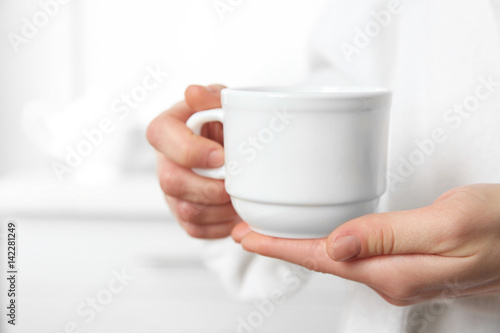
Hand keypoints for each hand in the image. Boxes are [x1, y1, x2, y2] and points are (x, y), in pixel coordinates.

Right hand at [147, 84, 241, 237]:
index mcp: (167, 129)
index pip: (161, 135)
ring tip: (241, 197)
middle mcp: (163, 162)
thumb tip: (193, 93)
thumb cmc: (223, 123)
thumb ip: (210, 96)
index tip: (221, 156)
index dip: (189, 150)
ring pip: (185, 210)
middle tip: (235, 183)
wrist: (230, 147)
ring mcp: (170, 192)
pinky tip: (235, 212)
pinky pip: (195, 229)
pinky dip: (220, 225)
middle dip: (208, 187)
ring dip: (218, 208)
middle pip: (170, 181)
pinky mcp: (182, 213)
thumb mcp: (221, 102)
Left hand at [232, 184, 499, 304]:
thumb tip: (336, 244)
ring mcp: (400, 274)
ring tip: (276, 231)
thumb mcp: (448, 224)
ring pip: (337, 258)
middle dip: (282, 247)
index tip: (248, 237)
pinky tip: (326, 234)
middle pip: (322, 262)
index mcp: (393, 271)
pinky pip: (357, 253)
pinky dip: (330, 242)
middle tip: (249, 231)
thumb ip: (390, 235)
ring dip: (303, 244)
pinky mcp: (409, 264)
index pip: (321, 259)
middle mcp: (391, 278)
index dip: (279, 247)